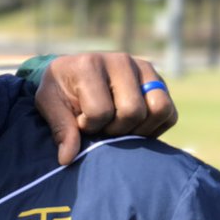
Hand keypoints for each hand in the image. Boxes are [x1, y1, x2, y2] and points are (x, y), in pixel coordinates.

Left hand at [35, 52, 177, 166]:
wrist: (71, 72)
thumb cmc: (60, 90)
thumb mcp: (49, 105)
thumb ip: (60, 129)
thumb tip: (67, 159)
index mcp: (90, 65)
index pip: (100, 111)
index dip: (89, 127)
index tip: (80, 121)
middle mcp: (121, 61)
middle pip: (133, 112)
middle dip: (114, 130)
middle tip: (100, 126)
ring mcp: (143, 68)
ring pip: (158, 109)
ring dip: (138, 129)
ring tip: (118, 127)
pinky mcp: (157, 79)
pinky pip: (170, 112)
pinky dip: (155, 127)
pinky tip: (133, 127)